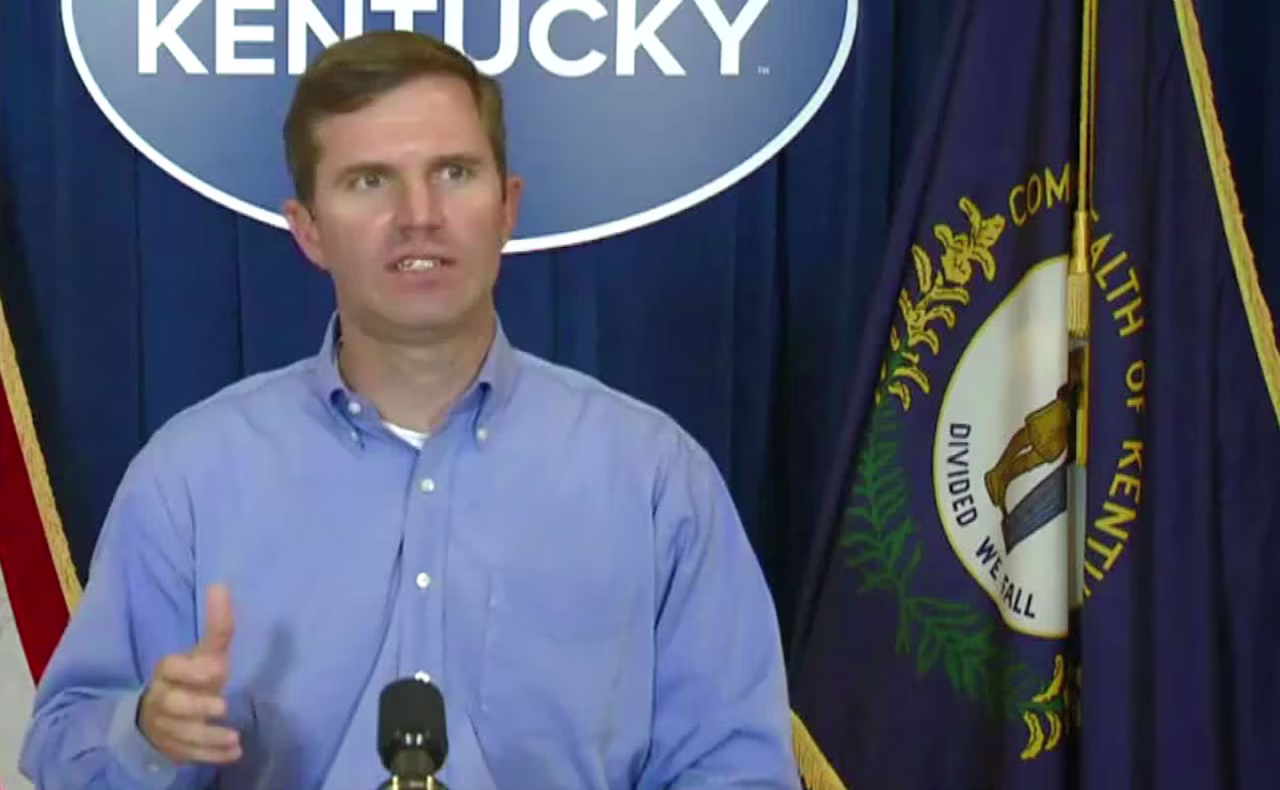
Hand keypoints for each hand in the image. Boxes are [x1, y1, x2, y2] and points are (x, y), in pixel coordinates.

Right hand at [138, 583, 242, 763]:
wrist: (159, 714)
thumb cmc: (191, 678)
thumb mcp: (204, 653)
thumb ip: (217, 626)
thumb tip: (222, 584)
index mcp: (169, 672)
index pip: (170, 668)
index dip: (191, 671)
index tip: (218, 670)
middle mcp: (163, 699)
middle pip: (172, 704)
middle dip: (196, 707)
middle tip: (223, 708)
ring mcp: (165, 727)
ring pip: (182, 734)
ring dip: (208, 738)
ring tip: (234, 739)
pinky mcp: (173, 748)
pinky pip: (189, 755)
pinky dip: (211, 756)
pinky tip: (233, 754)